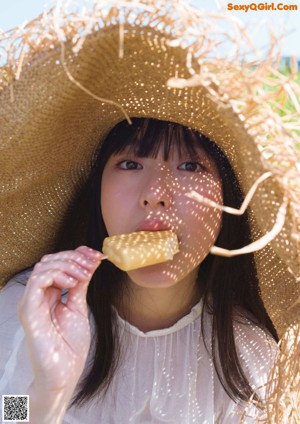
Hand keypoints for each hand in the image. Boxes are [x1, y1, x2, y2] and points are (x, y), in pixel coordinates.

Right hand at [18, 246, 103, 396]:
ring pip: (43, 266)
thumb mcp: (79, 307)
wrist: (65, 372)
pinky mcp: (29, 310)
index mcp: (49, 294)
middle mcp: (38, 295)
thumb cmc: (70, 346)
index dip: (76, 255)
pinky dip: (57, 275)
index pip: (57, 263)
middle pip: (49, 260)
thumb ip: (81, 285)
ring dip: (67, 264)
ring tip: (84, 273)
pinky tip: (73, 282)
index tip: (96, 255)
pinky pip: (37, 282)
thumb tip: (91, 264)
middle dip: (73, 257)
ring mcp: (32, 302)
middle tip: (92, 262)